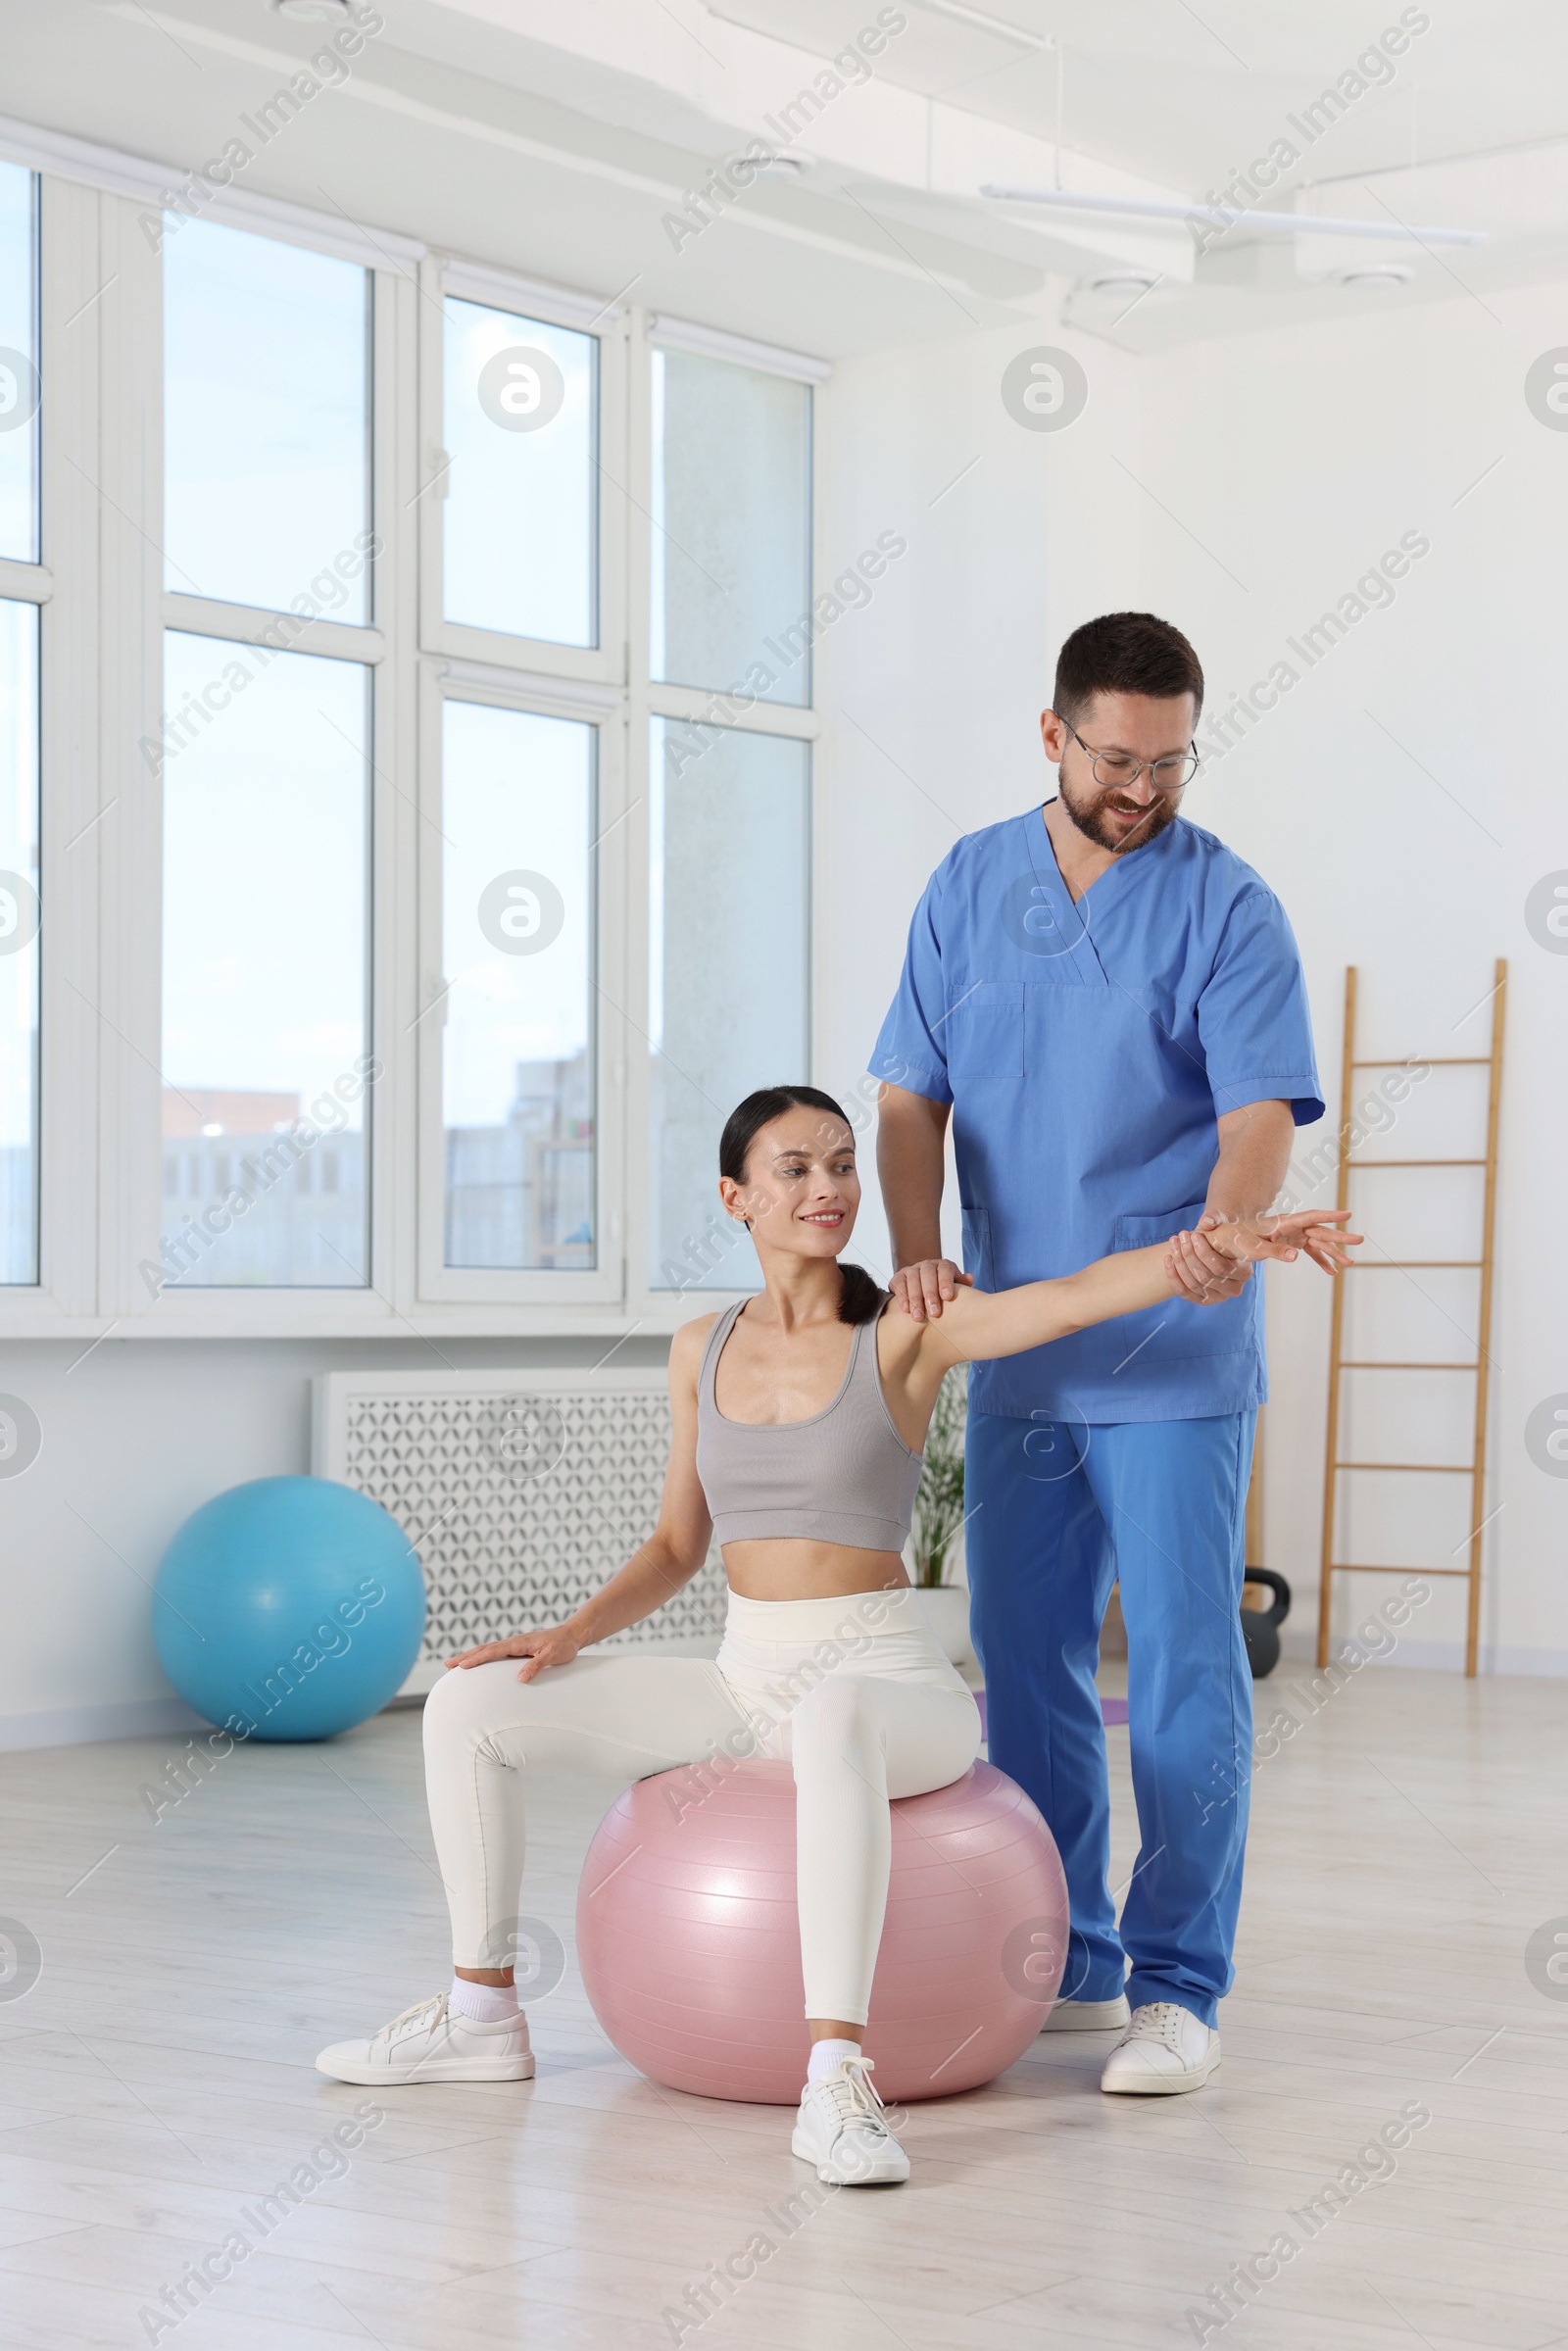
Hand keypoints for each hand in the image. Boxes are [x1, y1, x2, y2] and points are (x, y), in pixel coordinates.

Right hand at [447, 1625, 582, 1681]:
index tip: (462, 1666)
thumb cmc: (563, 1646)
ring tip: (455, 1664)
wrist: (572, 1635)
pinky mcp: (517, 1649)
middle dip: (466, 1656)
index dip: (477, 1659)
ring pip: (488, 1650)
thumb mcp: (552, 1656)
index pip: (493, 1651)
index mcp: (519, 1643)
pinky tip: (478, 1662)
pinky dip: (483, 1656)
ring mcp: (514, 1645)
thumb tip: (520, 1678)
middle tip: (447, 1665)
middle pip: (484, 1649)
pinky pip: (495, 1653)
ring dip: (471, 1656)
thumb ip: (536, 1666)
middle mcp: (513, 1642)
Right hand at [890, 1259, 973, 1321]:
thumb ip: (962, 1284)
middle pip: (928, 1275)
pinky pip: (899, 1284)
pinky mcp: (899, 1277)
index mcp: (943, 1266)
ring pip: (913, 1280)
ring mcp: (912, 1270)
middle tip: (934, 1313)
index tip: (948, 1297)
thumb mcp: (955, 1287)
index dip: (946, 1282)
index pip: (945, 1270)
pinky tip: (906, 1309)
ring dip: (915, 1299)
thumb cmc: (943, 1290)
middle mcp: (927, 1265)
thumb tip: (970, 1278)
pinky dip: (902, 1297)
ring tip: (918, 1317)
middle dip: (930, 1294)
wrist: (923, 1286)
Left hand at [1163, 1218, 1253, 1304]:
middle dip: (1189, 1255)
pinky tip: (1167, 1258)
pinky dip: (1173, 1276)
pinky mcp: (1203, 1301)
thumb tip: (1206, 1221)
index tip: (1193, 1235)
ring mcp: (1218, 1297)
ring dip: (1179, 1262)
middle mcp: (1234, 1289)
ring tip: (1173, 1243)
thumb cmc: (1222, 1236)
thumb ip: (1216, 1220)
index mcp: (1244, 1273)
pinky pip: (1184, 1292)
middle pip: (1205, 1276)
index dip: (1204, 1252)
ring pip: (1193, 1284)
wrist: (1216, 1249)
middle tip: (1180, 1236)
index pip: (1221, 1267)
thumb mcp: (1222, 1225)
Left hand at [1166, 1207, 1361, 1295]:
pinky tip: (1331, 1272)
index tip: (1347, 1215)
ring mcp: (1287, 1236)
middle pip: (1318, 1230)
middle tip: (1360, 1240)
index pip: (1308, 1217)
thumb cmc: (1228, 1238)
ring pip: (1316, 1242)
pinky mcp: (1285, 1244)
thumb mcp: (1245, 1244)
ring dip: (1333, 1251)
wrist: (1217, 1238)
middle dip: (1339, 1236)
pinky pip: (1308, 1252)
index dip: (1328, 1217)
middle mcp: (1287, 1227)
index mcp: (1279, 1224)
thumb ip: (1268, 1249)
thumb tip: (1292, 1255)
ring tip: (1351, 1263)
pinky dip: (1319, 1260)